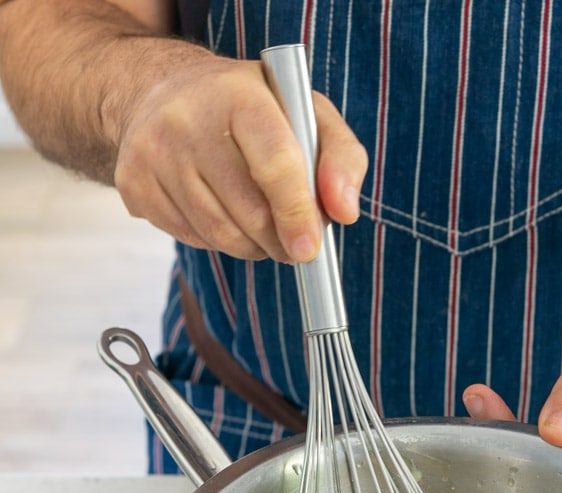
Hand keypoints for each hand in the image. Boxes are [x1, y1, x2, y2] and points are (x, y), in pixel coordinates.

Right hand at [113, 53, 367, 261]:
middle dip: (280, 240)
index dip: (296, 213)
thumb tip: (344, 213)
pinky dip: (218, 241)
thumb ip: (342, 158)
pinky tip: (222, 213)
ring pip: (220, 234)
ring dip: (253, 246)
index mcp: (238, 95)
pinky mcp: (134, 184)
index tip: (310, 248)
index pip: (274, 164)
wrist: (161, 92)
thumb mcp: (307, 113)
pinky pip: (192, 238)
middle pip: (249, 212)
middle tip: (294, 243)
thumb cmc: (252, 110)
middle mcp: (186, 119)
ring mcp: (153, 153)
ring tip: (261, 228)